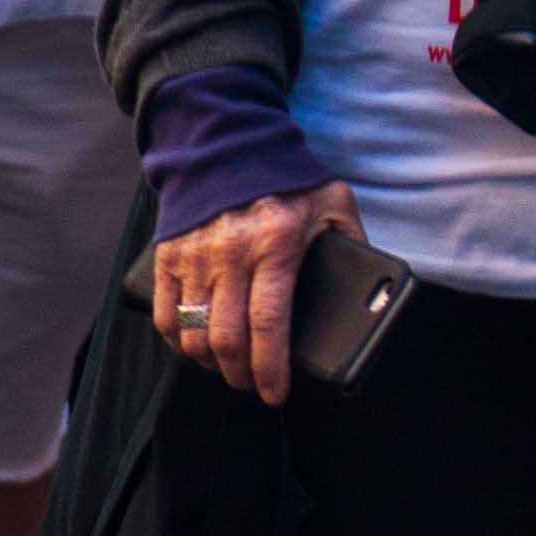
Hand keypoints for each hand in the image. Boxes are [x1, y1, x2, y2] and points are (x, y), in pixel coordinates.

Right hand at [151, 179, 362, 404]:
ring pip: (192, 330)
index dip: (270, 369)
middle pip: (226, 337)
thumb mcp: (334, 203)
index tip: (275, 394)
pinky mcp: (169, 253)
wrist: (227, 141)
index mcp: (275, 244)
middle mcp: (230, 253)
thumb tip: (371, 289)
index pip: (268, 324)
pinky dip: (177, 339)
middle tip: (253, 386)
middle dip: (240, 375)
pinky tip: (194, 346)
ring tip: (227, 368)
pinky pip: (164, 311)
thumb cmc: (287, 177)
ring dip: (210, 361)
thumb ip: (354, 242)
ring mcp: (194, 254)